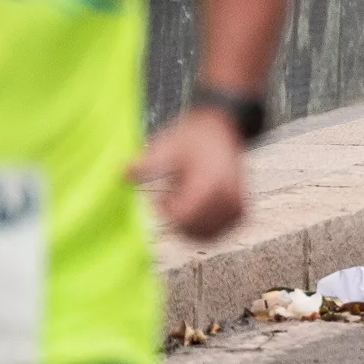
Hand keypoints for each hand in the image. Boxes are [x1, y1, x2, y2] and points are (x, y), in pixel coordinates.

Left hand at [134, 106, 245, 241]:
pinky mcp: (240, 209)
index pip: (185, 216)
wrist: (221, 128)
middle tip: (173, 197)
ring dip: (191, 225)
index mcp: (211, 181)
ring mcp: (237, 203)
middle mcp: (228, 194)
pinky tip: (198, 209)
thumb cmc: (193, 138)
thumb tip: (124, 173)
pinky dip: (205, 227)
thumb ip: (149, 163)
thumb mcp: (169, 146)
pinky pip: (219, 231)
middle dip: (179, 219)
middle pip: (195, 228)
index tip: (162, 198)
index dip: (168, 211)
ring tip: (188, 200)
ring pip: (207, 234)